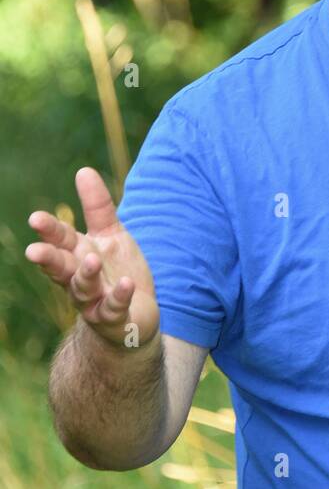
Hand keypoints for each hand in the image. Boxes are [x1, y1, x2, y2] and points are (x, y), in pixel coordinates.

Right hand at [25, 167, 158, 348]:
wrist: (134, 316)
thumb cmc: (116, 271)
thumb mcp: (110, 235)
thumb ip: (97, 207)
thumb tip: (83, 170)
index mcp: (77, 255)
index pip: (60, 240)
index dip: (49, 231)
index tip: (35, 218)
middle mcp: (79, 279)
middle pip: (61, 268)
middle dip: (49, 260)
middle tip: (35, 251)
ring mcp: (95, 302)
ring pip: (83, 290)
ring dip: (86, 276)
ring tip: (91, 260)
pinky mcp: (114, 319)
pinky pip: (114, 309)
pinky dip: (118, 297)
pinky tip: (126, 285)